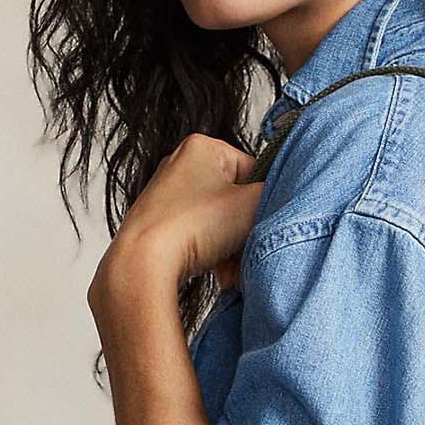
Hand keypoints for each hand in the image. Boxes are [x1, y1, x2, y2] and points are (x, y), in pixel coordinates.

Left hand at [93, 133, 264, 297]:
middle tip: (248, 252)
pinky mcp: (162, 226)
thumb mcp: (252, 203)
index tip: (261, 222)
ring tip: (235, 272)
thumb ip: (275, 193)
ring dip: (234, 251)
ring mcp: (168, 198)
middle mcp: (180, 166)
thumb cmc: (189, 227)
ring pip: (220, 224)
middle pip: (236, 200)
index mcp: (201, 147)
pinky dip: (215, 257)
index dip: (262, 200)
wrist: (143, 264)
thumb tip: (280, 198)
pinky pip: (201, 238)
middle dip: (247, 233)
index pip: (253, 169)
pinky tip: (221, 276)